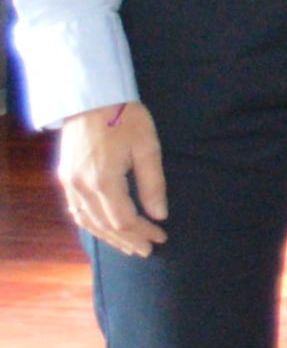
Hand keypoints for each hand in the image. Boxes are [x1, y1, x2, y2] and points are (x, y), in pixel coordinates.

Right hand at [53, 100, 166, 257]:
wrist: (91, 97)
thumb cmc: (125, 118)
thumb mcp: (147, 148)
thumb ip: (153, 184)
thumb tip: (160, 215)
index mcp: (103, 181)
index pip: (124, 220)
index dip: (143, 232)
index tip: (161, 237)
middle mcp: (81, 187)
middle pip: (105, 225)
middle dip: (128, 240)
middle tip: (147, 250)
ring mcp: (68, 183)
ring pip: (87, 221)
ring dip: (108, 236)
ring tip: (128, 246)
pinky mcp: (64, 177)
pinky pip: (76, 210)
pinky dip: (91, 223)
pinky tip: (104, 229)